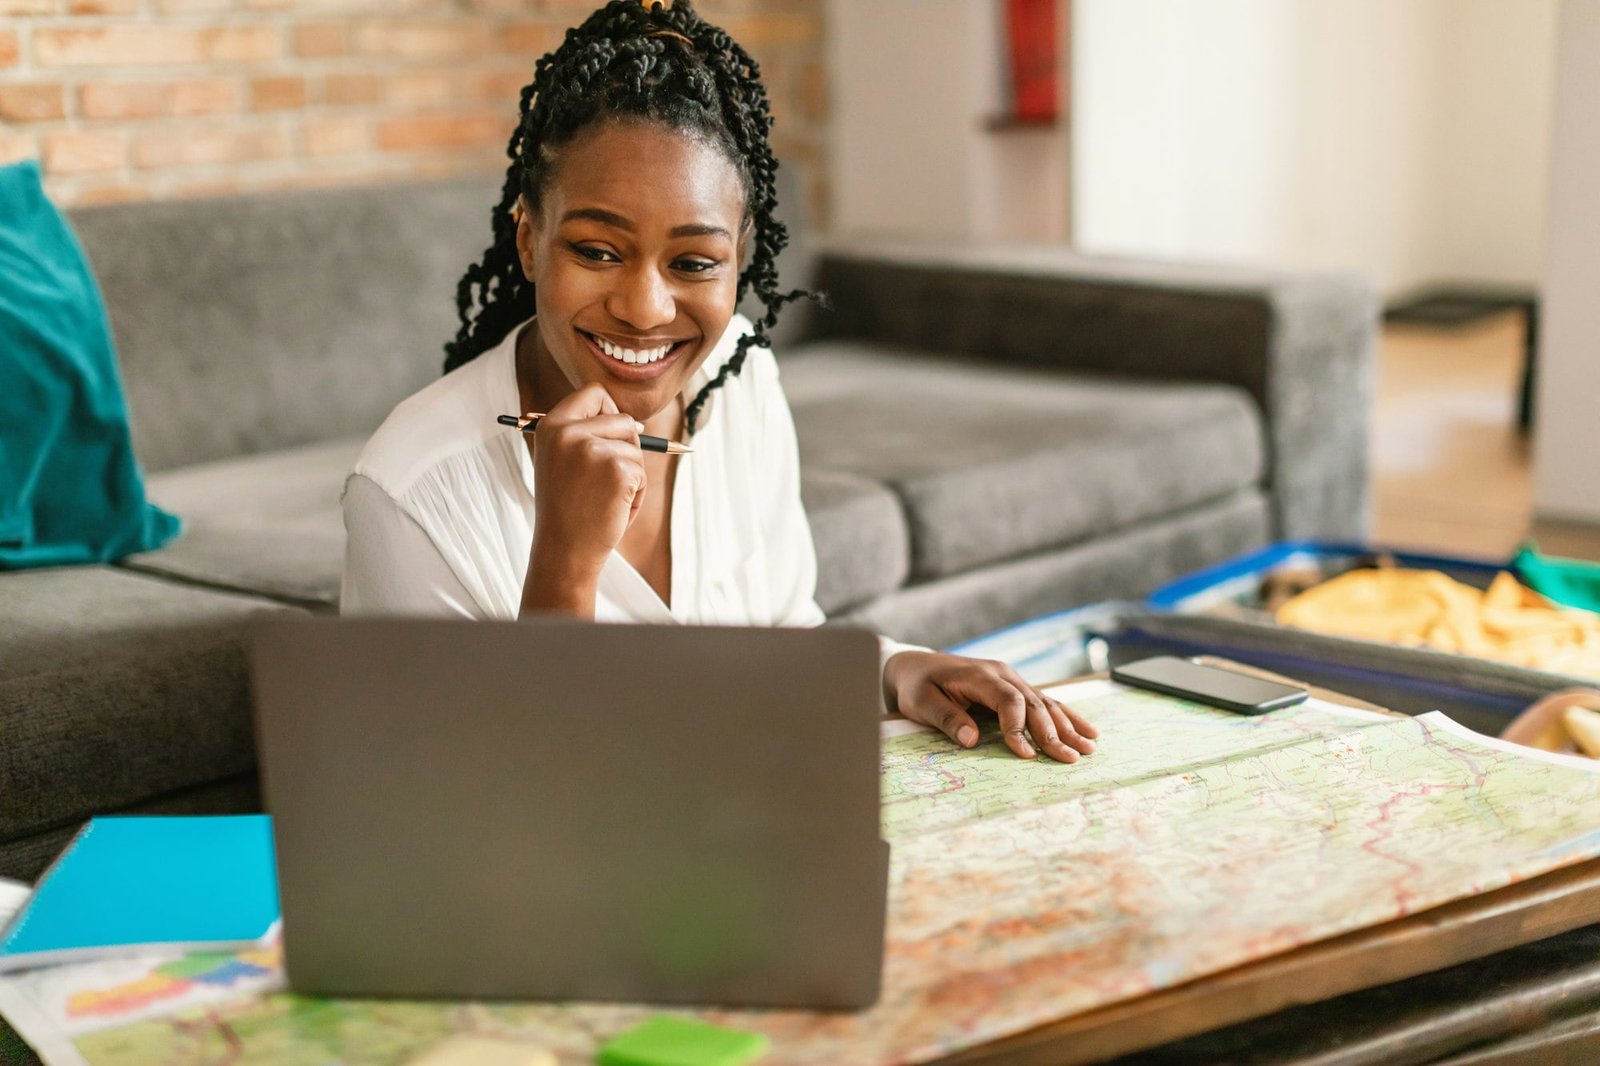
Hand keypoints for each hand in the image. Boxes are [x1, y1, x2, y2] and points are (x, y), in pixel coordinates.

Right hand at [523, 384, 645, 605]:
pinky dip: (636, 493)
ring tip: (605, 497)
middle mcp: (569, 431)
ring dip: (631, 474)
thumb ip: (585, 435)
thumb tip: (632, 421)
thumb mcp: (562, 462)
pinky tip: (613, 508)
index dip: (610, 410)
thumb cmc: (567, 509)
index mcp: (552, 425)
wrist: (564, 551)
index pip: (594, 392)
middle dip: (628, 446)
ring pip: (635, 448)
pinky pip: (642, 472)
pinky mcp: (617, 468)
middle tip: (608, 478)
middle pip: (624, 419)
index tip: (613, 433)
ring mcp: (593, 449)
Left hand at [883, 651, 1098, 762]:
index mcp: (980, 676)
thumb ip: (946, 719)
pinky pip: (1045, 702)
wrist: (916, 666)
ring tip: (1089, 748)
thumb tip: (971, 741)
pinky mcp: (1015, 687)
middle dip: (1053, 734)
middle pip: (1034, 704)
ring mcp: (1011, 679)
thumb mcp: (921, 702)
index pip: (1009, 701)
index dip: (1020, 728)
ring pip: (1045, 703)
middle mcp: (1002, 674)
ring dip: (1067, 726)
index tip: (1026, 755)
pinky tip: (1087, 730)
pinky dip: (1066, 717)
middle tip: (1071, 759)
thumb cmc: (917, 685)